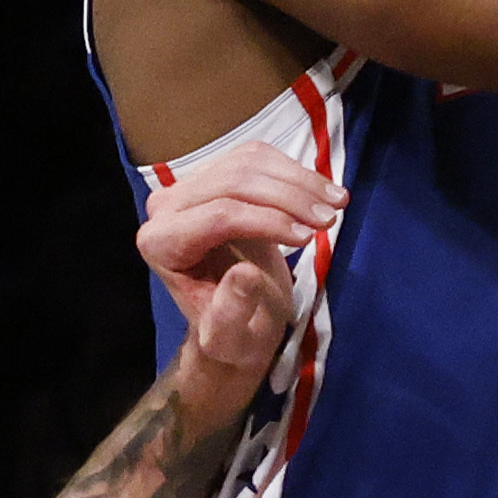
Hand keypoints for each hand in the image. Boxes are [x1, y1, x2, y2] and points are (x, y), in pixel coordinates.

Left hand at [141, 148, 330, 418]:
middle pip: (234, 181)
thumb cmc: (231, 334)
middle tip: (329, 219)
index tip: (309, 237)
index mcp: (161, 244)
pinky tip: (322, 192)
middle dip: (288, 197)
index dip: (267, 221)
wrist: (236, 321)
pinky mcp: (217, 174)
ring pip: (248, 163)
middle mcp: (167, 207)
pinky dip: (295, 171)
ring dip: (299, 180)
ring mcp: (191, 185)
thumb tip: (244, 274)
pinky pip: (257, 156)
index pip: (218, 216)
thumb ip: (231, 313)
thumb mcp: (231, 340)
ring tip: (337, 204)